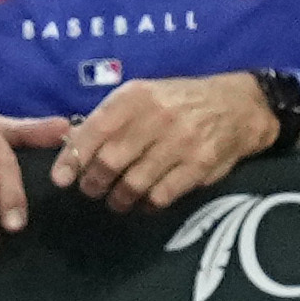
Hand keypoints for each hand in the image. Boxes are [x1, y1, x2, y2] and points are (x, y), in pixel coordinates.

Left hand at [48, 74, 281, 215]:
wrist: (238, 105)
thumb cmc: (177, 102)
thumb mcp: (141, 96)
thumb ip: (107, 119)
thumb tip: (68, 144)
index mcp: (134, 97)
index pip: (94, 131)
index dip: (72, 159)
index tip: (61, 179)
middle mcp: (156, 117)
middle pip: (110, 161)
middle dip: (93, 182)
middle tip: (91, 190)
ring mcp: (181, 142)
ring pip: (134, 182)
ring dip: (118, 198)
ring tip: (115, 200)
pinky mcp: (201, 165)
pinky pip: (163, 195)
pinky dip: (147, 204)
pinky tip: (143, 203)